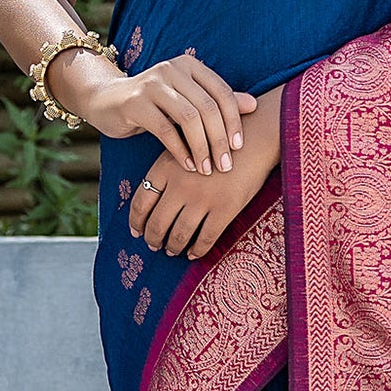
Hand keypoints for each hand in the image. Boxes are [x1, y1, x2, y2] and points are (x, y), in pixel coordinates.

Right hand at [56, 49, 254, 173]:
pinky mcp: (135, 102)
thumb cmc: (155, 104)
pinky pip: (165, 129)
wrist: (108, 101)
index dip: (234, 121)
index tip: (240, 147)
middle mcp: (172, 69)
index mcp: (190, 65)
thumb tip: (253, 105)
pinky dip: (180, 150)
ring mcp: (152, 84)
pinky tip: (188, 166)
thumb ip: (217, 101)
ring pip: (188, 118)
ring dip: (202, 147)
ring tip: (207, 169)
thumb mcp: (187, 100)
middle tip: (225, 165)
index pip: (222, 93)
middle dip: (220, 139)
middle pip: (207, 107)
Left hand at [129, 86, 283, 256]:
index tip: (135, 231)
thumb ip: (168, 167)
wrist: (255, 136)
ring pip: (179, 234)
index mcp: (165, 167)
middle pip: (157, 222)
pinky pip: (205, 239)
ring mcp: (203, 199)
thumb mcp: (185, 145)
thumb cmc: (218, 139)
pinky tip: (193, 254)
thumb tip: (153, 195)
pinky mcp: (225, 209)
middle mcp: (180, 185)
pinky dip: (197, 250)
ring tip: (171, 250)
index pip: (141, 201)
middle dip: (152, 238)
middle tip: (153, 245)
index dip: (136, 221)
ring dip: (172, 246)